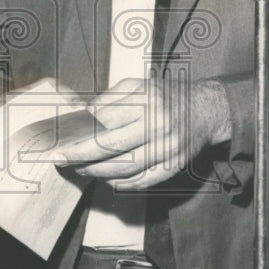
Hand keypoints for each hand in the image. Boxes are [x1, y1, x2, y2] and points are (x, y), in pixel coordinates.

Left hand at [55, 77, 230, 190]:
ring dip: (97, 172)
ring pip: (124, 168)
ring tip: (81, 168)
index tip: (62, 142)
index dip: (80, 134)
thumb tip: (81, 116)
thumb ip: (109, 99)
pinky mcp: (173, 166)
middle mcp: (158, 125)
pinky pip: (141, 181)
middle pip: (111, 147)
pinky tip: (105, 178)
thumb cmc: (166, 95)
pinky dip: (120, 183)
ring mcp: (167, 148)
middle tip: (62, 160)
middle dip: (81, 157)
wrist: (205, 109)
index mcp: (146, 101)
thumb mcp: (138, 86)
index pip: (105, 121)